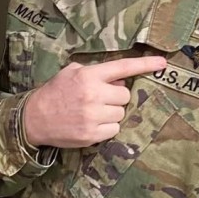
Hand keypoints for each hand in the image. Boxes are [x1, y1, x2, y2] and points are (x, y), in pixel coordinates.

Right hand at [22, 55, 165, 147]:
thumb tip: (120, 78)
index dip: (145, 65)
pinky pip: (115, 130)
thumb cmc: (55, 92)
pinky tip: (91, 124)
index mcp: (88, 75)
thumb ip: (96, 72)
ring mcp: (93, 116)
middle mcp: (93, 94)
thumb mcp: (71, 73)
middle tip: (99, 98)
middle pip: (125, 94)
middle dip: (116, 96)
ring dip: (111, 112)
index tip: (163, 63)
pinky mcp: (92, 134)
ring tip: (93, 112)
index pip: (122, 67)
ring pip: (121, 113)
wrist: (34, 118)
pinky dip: (107, 127)